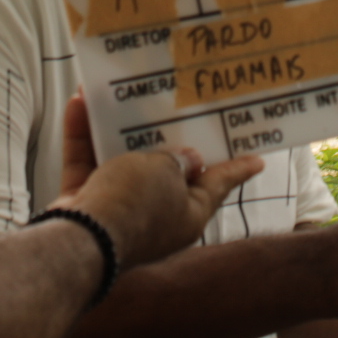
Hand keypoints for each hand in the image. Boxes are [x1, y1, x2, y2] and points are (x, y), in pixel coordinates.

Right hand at [51, 99, 260, 266]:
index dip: (237, 169)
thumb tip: (185, 159)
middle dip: (164, 141)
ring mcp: (117, 211)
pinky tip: (78, 104)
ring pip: (119, 163)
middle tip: (174, 108)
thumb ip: (175, 160)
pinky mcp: (82, 204)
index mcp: (187, 215)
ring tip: (116, 98)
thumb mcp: (165, 173)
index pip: (218, 185)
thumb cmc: (134, 205)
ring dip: (114, 130)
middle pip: (164, 172)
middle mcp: (155, 215)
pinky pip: (85, 163)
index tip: (258, 159)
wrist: (81, 240)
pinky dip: (82, 136)